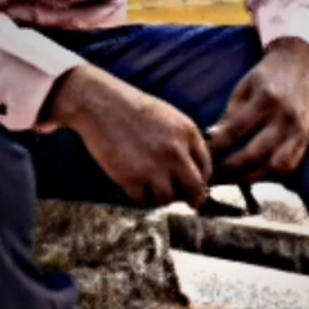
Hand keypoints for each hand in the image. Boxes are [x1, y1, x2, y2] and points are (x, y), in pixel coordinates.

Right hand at [41, 61, 212, 208]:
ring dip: (161, 198)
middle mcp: (175, 152)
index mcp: (188, 134)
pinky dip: (139, 196)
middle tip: (187, 204)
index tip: (194, 187)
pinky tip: (135, 185)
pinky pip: (142, 200)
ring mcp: (153, 167)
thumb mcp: (169, 118)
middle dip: (192, 200)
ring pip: (168, 199)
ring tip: (153, 189)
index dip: (201, 181)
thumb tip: (196, 172)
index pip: (207, 169)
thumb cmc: (134, 110)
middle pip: (195, 190)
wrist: (101, 104)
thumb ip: (186, 142)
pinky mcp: (131, 177)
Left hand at [205, 38, 308, 180]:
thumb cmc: (266, 77)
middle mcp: (285, 118)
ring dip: (250, 179)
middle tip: (213, 176)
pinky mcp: (306, 141)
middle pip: (255, 154)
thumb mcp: (243, 88)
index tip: (203, 156)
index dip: (217, 147)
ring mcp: (299, 132)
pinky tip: (252, 177)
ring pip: (274, 167)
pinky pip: (288, 168)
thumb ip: (230, 115)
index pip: (236, 130)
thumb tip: (213, 144)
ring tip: (231, 181)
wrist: (300, 67)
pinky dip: (269, 177)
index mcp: (266, 99)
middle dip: (230, 169)